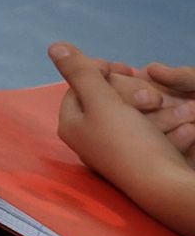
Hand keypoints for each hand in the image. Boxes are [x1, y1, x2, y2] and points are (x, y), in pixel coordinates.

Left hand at [51, 43, 192, 191]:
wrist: (165, 188)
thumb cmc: (129, 144)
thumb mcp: (102, 100)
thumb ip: (80, 72)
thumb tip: (54, 47)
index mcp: (72, 124)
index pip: (80, 85)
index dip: (100, 71)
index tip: (125, 67)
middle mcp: (89, 138)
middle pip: (112, 100)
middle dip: (140, 94)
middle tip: (155, 98)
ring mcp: (116, 151)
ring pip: (141, 118)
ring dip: (164, 112)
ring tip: (187, 111)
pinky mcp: (141, 161)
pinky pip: (157, 138)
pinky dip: (174, 131)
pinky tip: (190, 130)